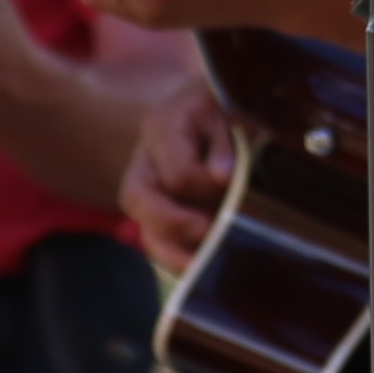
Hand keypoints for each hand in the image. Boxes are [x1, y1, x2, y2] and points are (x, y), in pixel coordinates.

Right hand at [121, 79, 241, 271]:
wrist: (219, 103)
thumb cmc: (230, 103)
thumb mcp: (232, 107)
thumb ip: (226, 139)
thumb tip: (222, 176)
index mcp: (163, 124)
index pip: (178, 171)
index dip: (205, 185)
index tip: (235, 183)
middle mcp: (147, 158)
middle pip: (138, 199)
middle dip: (174, 224)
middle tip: (210, 236)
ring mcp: (150, 187)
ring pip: (145, 228)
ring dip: (174, 254)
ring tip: (204, 269)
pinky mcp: (162, 210)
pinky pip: (160, 241)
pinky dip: (180, 258)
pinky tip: (206, 268)